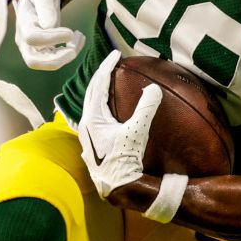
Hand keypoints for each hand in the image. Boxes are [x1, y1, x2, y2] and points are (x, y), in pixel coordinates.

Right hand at [15, 0, 84, 69]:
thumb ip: (46, 7)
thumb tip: (50, 26)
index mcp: (23, 23)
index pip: (32, 38)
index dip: (52, 38)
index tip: (70, 32)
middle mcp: (23, 40)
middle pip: (33, 61)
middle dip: (56, 59)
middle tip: (73, 51)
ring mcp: (31, 48)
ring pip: (47, 63)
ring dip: (67, 56)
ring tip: (80, 37)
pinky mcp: (42, 52)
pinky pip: (56, 59)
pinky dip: (69, 52)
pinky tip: (78, 39)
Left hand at [78, 50, 161, 196]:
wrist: (117, 186)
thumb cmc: (124, 159)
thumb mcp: (137, 132)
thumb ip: (145, 108)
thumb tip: (153, 89)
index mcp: (93, 117)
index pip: (99, 84)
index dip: (107, 67)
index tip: (115, 54)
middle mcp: (86, 124)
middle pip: (91, 93)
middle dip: (100, 77)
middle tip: (111, 64)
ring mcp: (87, 135)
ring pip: (90, 106)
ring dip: (98, 92)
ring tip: (108, 83)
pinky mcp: (92, 144)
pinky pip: (94, 117)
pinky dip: (100, 106)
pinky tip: (107, 111)